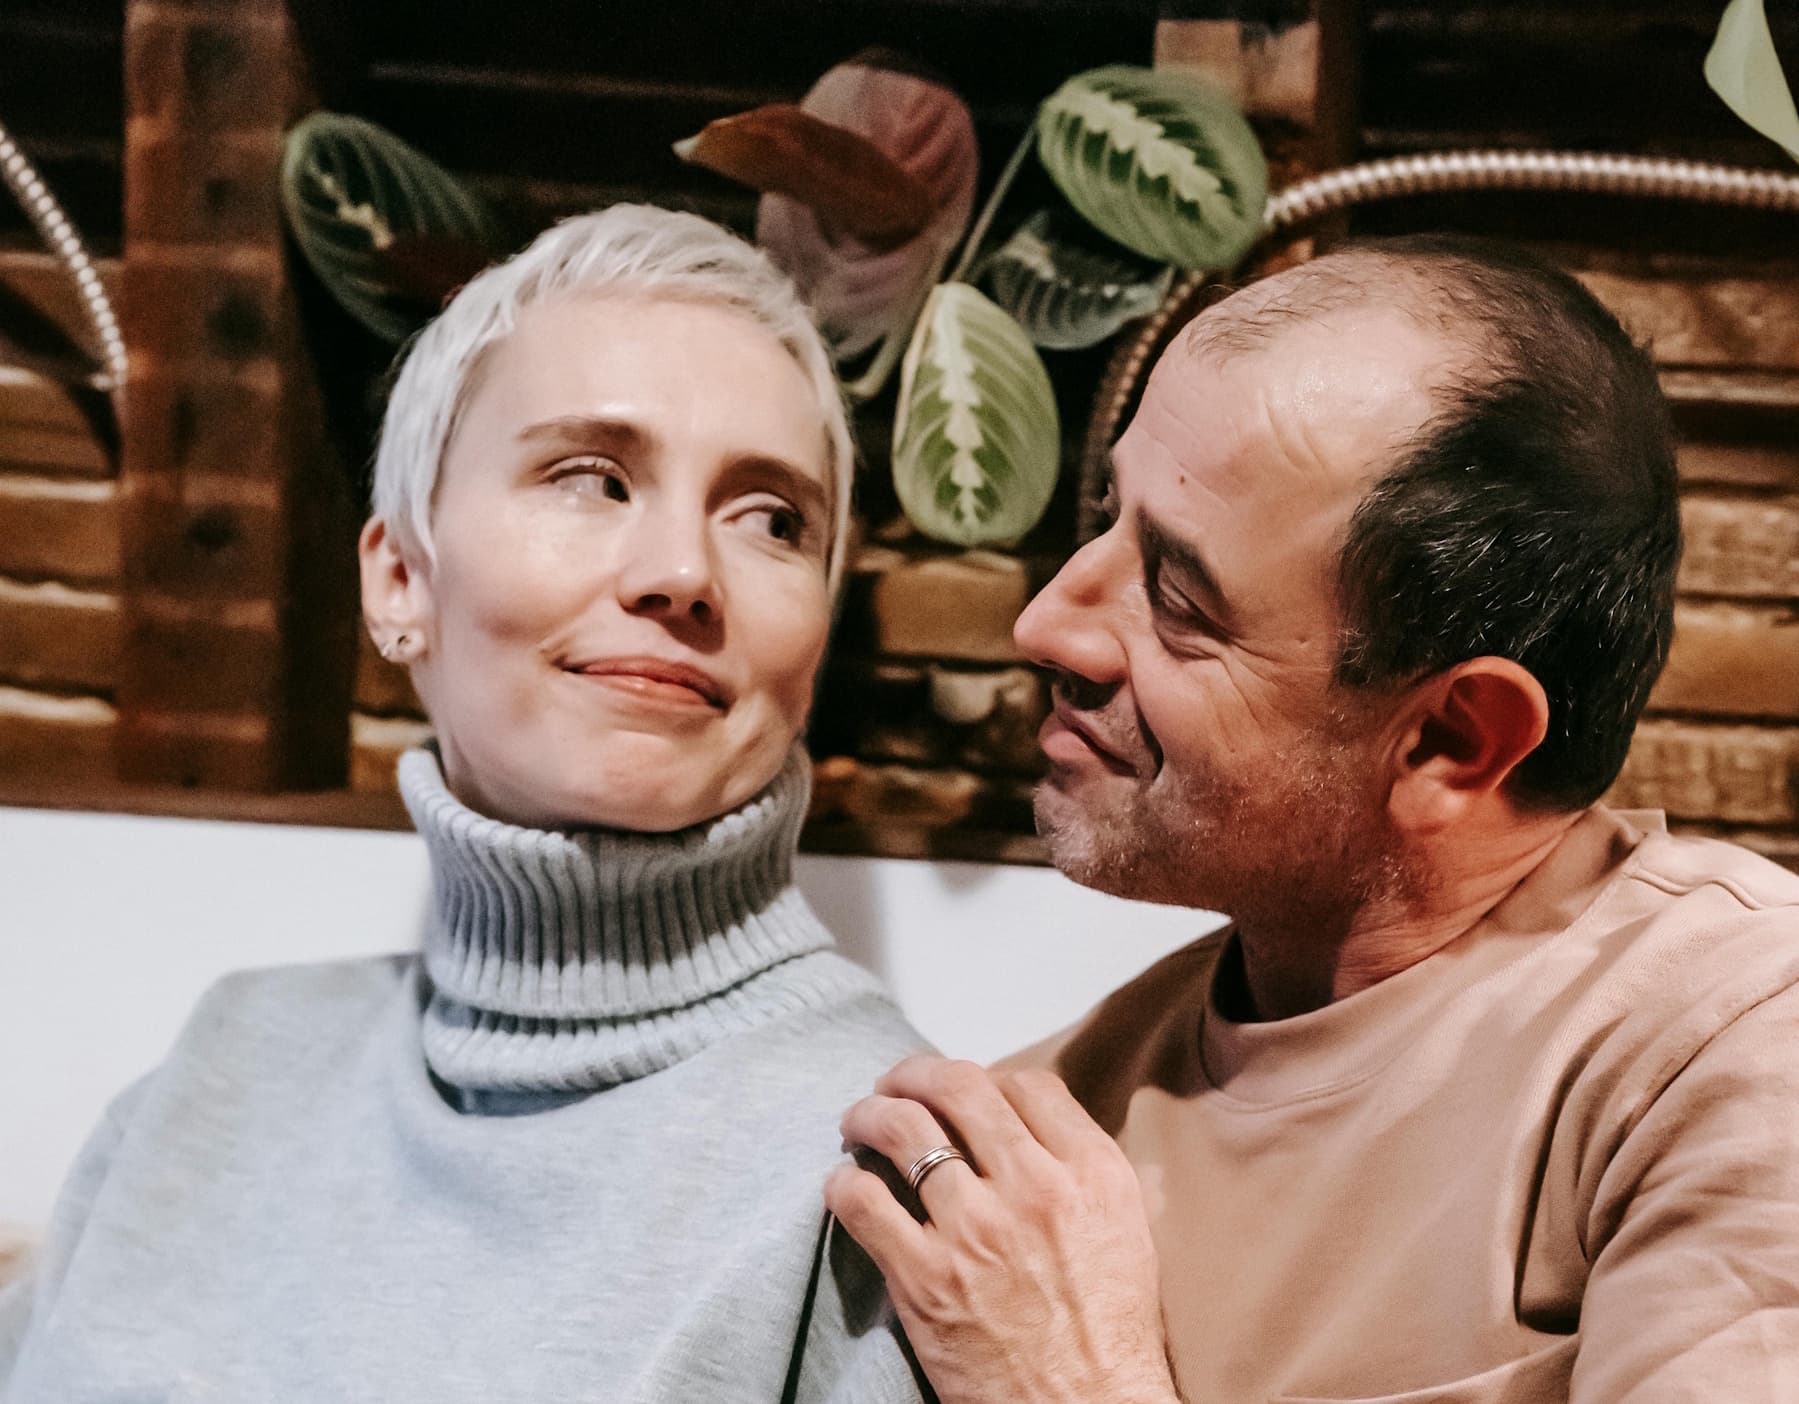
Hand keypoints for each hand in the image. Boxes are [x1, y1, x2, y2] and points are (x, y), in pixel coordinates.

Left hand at [826, 1055, 1180, 1403]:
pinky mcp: (926, 1280)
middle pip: (959, 1088)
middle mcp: (1035, 1189)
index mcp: (1091, 1174)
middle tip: (895, 1085)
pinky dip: (843, 1183)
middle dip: (915, 1075)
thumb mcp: (1126, 1231)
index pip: (1026, 1085)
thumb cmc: (1110, 1335)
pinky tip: (844, 1185)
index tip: (963, 1096)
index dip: (985, 1078)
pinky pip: (863, 1202)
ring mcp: (976, 1232)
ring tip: (859, 1120)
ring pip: (902, 1129)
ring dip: (869, 1113)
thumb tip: (1033, 1125)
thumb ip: (1084, 1169)